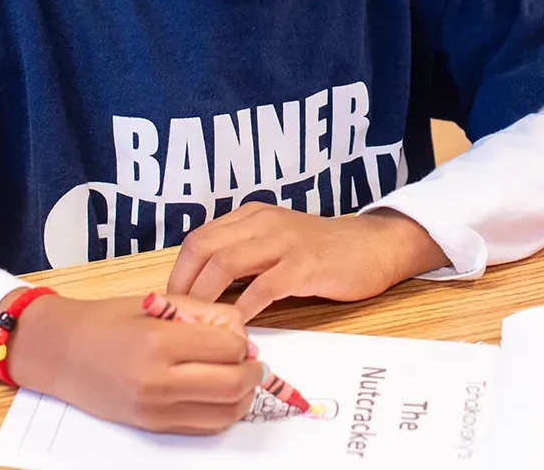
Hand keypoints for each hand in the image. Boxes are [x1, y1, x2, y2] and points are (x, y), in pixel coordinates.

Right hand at [3, 293, 260, 433]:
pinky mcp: (153, 427)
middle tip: (248, 358)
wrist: (60, 353)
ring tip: (235, 375)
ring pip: (227, 412)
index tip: (235, 335)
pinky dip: (223, 411)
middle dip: (252, 370)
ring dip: (243, 394)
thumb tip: (241, 334)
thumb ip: (204, 313)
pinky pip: (206, 426)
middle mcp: (158, 381)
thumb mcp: (158, 302)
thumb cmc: (106, 321)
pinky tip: (217, 391)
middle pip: (234, 384)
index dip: (241, 340)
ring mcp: (155, 410)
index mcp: (158, 342)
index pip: (229, 347)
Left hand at [166, 204, 448, 320]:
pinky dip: (242, 309)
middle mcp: (263, 223)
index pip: (197, 239)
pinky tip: (236, 328)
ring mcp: (284, 242)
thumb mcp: (275, 242)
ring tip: (200, 325)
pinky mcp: (304, 266)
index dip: (177, 272)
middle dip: (182, 285)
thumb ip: (243, 255)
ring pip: (225, 264)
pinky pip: (262, 288)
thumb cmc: (321, 251)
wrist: (371, 247)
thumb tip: (201, 288)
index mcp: (251, 216)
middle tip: (178, 317)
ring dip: (205, 298)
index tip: (171, 303)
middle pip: (203, 249)